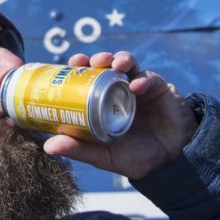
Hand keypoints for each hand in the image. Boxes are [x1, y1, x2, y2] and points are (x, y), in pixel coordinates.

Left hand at [42, 51, 197, 179]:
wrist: (171, 161)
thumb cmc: (135, 156)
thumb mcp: (105, 155)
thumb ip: (80, 149)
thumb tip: (48, 147)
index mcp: (102, 101)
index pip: (87, 78)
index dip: (77, 68)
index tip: (68, 64)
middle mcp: (118, 89)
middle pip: (104, 66)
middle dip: (95, 58)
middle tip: (87, 60)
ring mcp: (138, 87)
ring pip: (126, 64)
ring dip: (118, 59)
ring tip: (112, 63)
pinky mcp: (159, 88)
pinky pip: (149, 79)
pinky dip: (142, 79)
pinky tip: (136, 86)